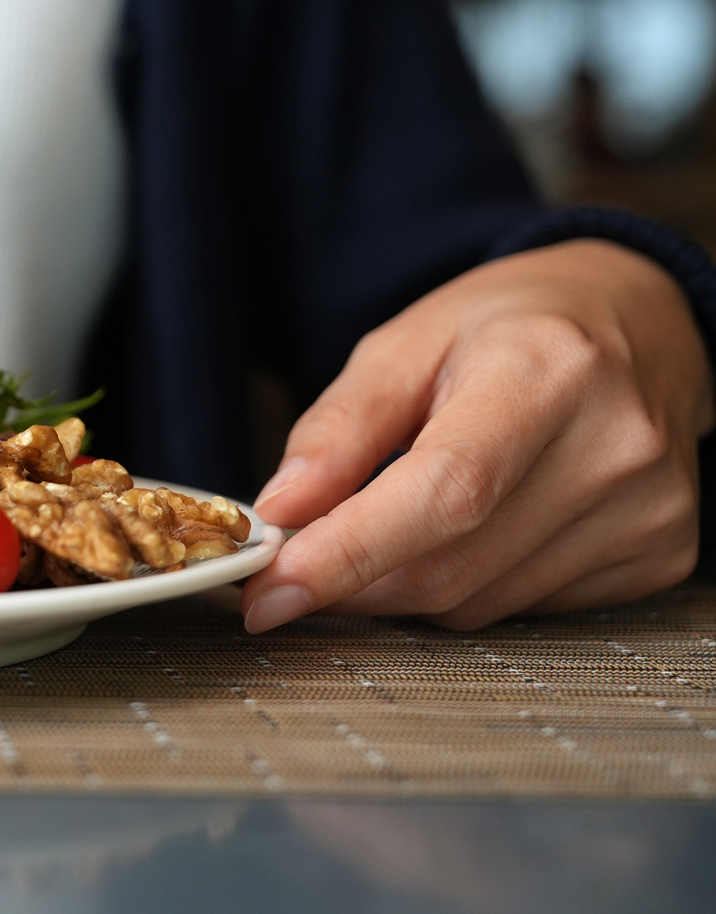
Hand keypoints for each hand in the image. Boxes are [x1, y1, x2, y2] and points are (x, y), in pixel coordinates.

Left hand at [241, 239, 709, 631]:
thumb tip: (280, 511)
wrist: (639, 321)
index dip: (350, 551)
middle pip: (452, 564)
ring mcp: (647, 511)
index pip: (445, 492)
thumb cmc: (512, 326)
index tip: (272, 588)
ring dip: (405, 583)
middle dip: (353, 576)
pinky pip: (523, 608)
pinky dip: (467, 583)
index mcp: (546, 373)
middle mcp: (614, 448)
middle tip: (294, 561)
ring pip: (478, 602)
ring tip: (395, 518)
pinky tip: (471, 527)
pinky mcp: (659, 555)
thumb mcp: (405, 343)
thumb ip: (338, 429)